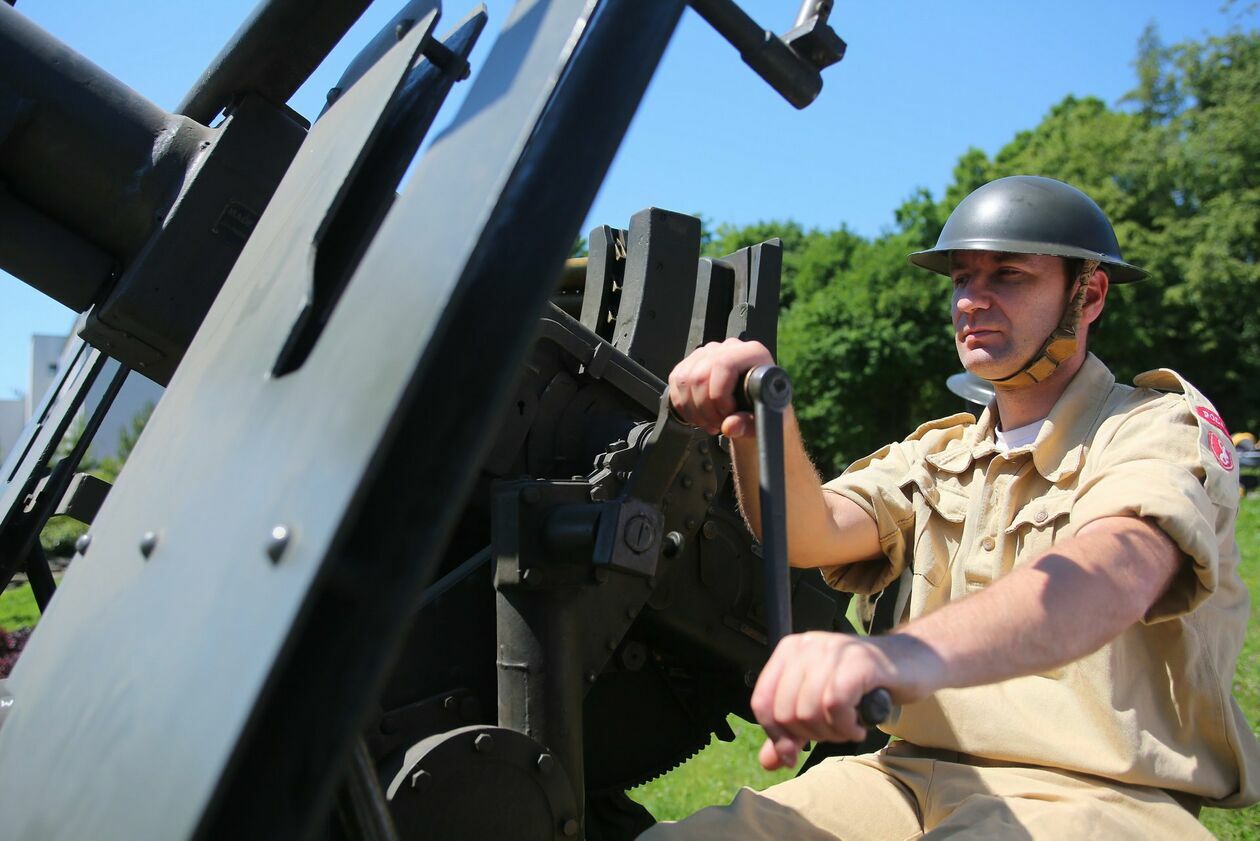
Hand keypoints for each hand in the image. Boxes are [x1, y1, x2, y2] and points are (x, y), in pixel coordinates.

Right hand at [667, 339, 773, 437]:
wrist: (756, 410)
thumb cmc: (763, 411)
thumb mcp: (763, 422)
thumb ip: (749, 425)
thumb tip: (730, 426)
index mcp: (752, 353)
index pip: (723, 365)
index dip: (719, 396)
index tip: (728, 416)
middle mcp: (729, 348)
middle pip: (700, 375)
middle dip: (704, 408)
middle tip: (717, 425)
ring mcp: (709, 352)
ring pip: (685, 380)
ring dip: (693, 410)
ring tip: (710, 423)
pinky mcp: (692, 362)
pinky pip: (676, 381)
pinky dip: (683, 405)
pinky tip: (699, 417)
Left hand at [750, 631, 935, 769]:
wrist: (913, 661)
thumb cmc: (865, 683)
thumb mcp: (821, 704)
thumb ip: (793, 731)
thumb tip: (770, 761)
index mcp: (790, 651)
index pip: (762, 701)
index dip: (776, 735)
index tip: (792, 751)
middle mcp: (807, 646)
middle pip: (785, 711)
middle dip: (809, 735)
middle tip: (833, 732)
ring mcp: (834, 651)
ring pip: (809, 710)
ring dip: (830, 733)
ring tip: (847, 727)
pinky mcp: (859, 662)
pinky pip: (835, 705)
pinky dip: (845, 726)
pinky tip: (857, 726)